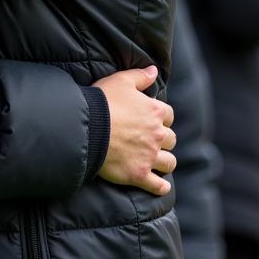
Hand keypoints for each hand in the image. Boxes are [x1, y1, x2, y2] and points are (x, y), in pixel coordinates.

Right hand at [94, 65, 175, 195]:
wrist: (87, 127)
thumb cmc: (103, 101)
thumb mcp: (120, 80)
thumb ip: (140, 76)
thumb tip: (154, 71)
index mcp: (155, 112)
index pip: (168, 114)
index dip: (161, 116)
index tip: (152, 117)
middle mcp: (157, 135)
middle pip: (171, 139)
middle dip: (163, 139)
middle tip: (152, 138)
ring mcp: (150, 156)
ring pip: (169, 162)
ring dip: (165, 161)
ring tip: (158, 161)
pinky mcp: (139, 174)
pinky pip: (158, 186)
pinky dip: (161, 187)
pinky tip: (160, 186)